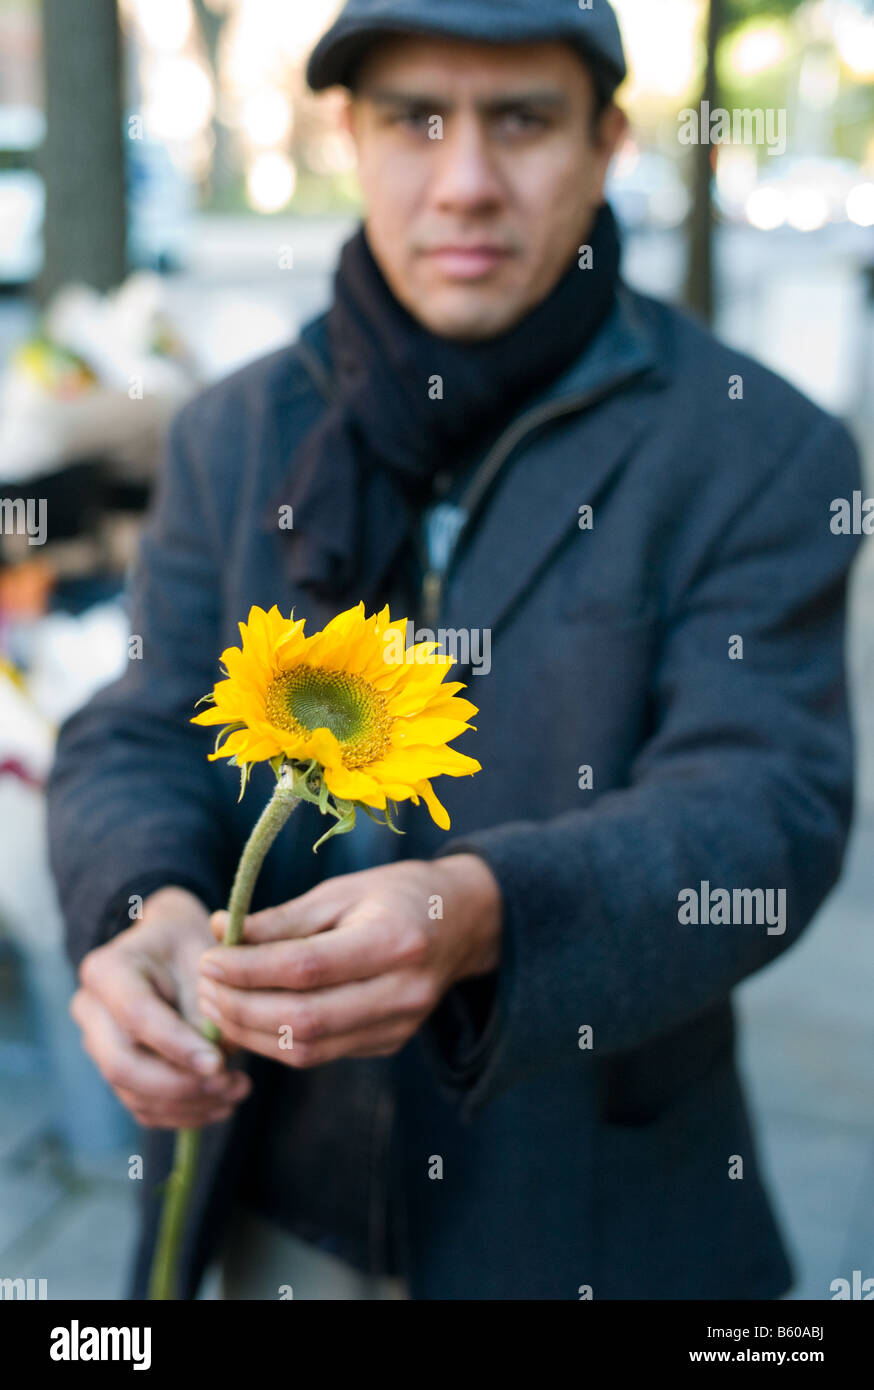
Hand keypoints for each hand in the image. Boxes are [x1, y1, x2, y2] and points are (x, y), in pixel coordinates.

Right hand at [70, 886, 252, 1127]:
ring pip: (133, 1094)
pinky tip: (221, 1103)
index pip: (135, 1015)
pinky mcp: (116, 1071)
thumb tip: (219, 1052)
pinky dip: (183, 1113)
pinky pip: (143, 1107)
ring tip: (237, 1091)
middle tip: (229, 1083)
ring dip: (188, 1104)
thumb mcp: (206, 953)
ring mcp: (99, 1045)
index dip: (176, 1045)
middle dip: (179, 1084)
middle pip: (122, 1065)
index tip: (218, 1062)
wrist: (171, 948)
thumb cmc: (192, 944)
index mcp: (107, 970)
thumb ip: (208, 1000)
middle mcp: (92, 1010)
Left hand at [197, 855, 502, 1068]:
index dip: (248, 970)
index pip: (306, 968)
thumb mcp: (341, 891)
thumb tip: (217, 933)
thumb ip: (281, 919)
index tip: (208, 960)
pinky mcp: (390, 1044)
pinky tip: (251, 1017)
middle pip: (304, 1020)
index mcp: (393, 941)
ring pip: (309, 1050)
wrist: (462, 922)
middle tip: (203, 989)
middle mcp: (402, 992)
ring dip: (251, 1034)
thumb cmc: (395, 894)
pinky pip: (322, 1053)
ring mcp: (399, 1026)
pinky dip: (278, 1040)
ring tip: (217, 1006)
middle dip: (241, 1010)